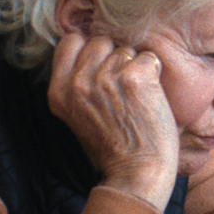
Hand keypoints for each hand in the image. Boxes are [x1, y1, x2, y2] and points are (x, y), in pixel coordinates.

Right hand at [48, 33, 178, 209]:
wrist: (137, 172)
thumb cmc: (114, 146)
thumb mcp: (77, 116)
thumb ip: (77, 83)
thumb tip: (88, 48)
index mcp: (59, 91)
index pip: (70, 42)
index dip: (90, 50)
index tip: (101, 67)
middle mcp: (78, 82)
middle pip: (100, 41)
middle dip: (115, 57)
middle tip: (123, 87)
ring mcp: (106, 78)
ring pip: (126, 49)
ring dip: (135, 67)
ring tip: (136, 97)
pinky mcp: (135, 77)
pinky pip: (149, 57)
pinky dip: (155, 72)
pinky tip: (151, 96)